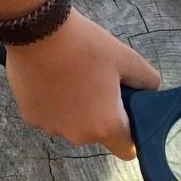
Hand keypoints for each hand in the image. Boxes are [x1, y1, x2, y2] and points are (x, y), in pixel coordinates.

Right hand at [5, 10, 160, 159]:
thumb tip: (150, 90)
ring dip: (76, 109)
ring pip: (72, 125)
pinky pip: (51, 116)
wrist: (37, 30)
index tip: (126, 112)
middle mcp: (77, 135)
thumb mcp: (126, 57)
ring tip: (72, 76)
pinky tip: (52, 78)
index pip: (127, 150)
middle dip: (101, 114)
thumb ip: (147, 80)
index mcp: (105, 125)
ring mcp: (51, 127)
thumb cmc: (85, 45)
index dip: (130, 133)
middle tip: (99, 82)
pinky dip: (54, 103)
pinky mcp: (30, 117)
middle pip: (97, 134)